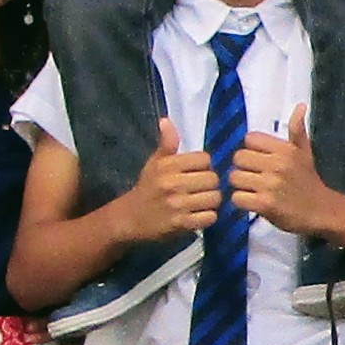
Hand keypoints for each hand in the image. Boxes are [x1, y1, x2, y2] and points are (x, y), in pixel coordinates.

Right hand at [109, 118, 222, 244]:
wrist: (130, 218)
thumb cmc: (147, 188)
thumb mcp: (154, 163)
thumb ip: (166, 143)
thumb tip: (166, 121)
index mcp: (167, 166)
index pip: (204, 159)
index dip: (204, 166)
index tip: (197, 172)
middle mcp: (172, 183)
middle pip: (213, 179)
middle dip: (210, 184)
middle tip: (202, 189)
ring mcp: (177, 205)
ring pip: (214, 198)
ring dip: (211, 201)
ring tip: (202, 202)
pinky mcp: (182, 224)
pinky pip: (210, 217)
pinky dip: (208, 217)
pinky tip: (199, 215)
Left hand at [231, 108, 339, 235]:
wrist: (322, 212)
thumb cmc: (309, 182)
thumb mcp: (305, 153)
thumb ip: (297, 130)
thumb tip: (301, 106)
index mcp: (285, 149)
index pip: (250, 139)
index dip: (250, 150)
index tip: (258, 161)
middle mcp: (277, 164)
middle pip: (239, 158)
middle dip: (243, 168)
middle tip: (253, 177)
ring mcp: (270, 184)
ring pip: (235, 178)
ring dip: (240, 186)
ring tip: (252, 190)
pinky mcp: (266, 204)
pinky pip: (238, 197)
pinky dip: (241, 201)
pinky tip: (253, 202)